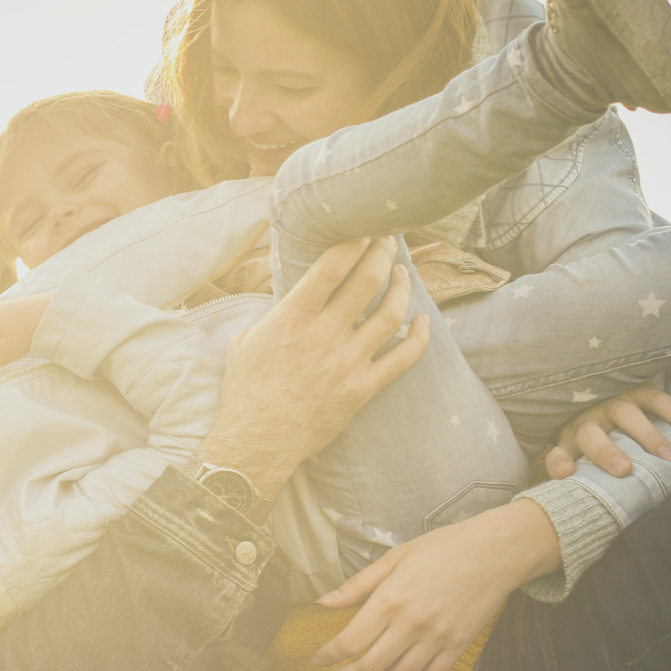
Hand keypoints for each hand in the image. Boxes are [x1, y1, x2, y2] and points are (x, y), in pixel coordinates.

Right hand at [195, 236, 428, 496]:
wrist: (256, 442)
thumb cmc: (245, 392)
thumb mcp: (246, 340)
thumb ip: (275, 315)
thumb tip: (291, 297)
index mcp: (292, 318)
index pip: (331, 265)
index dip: (353, 240)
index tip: (362, 228)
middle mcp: (324, 335)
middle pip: (367, 280)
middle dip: (382, 252)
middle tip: (388, 240)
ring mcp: (347, 362)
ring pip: (391, 314)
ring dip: (402, 287)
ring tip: (403, 273)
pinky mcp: (362, 389)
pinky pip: (402, 359)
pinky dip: (419, 338)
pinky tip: (425, 322)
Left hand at [313, 499, 560, 670]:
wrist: (495, 552)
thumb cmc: (443, 548)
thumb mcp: (395, 557)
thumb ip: (358, 585)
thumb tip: (323, 602)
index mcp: (391, 600)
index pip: (351, 640)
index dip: (329, 656)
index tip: (318, 660)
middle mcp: (412, 624)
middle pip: (370, 664)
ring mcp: (437, 639)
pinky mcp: (457, 647)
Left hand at [545, 381, 670, 478]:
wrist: (609, 401)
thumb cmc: (599, 445)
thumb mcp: (586, 460)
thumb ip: (585, 480)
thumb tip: (587, 508)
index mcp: (571, 440)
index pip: (558, 453)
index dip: (559, 461)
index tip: (565, 473)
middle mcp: (589, 420)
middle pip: (590, 434)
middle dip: (606, 451)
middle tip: (624, 469)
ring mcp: (613, 403)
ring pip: (625, 414)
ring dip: (648, 436)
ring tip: (670, 460)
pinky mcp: (639, 391)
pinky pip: (658, 400)